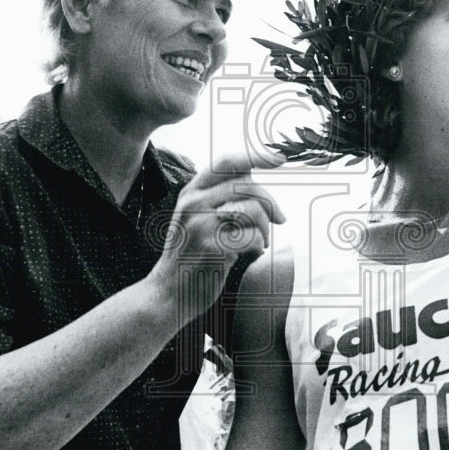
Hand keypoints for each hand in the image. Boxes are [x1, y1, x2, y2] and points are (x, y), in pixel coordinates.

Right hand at [150, 151, 285, 322]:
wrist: (168, 293)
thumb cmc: (191, 255)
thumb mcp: (197, 218)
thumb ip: (220, 197)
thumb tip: (257, 181)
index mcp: (191, 192)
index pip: (226, 162)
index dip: (255, 156)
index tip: (279, 158)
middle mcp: (193, 202)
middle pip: (248, 185)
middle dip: (270, 203)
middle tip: (279, 220)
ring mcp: (200, 224)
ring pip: (253, 210)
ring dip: (266, 229)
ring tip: (259, 242)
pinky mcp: (211, 247)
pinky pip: (252, 237)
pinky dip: (259, 247)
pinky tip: (251, 256)